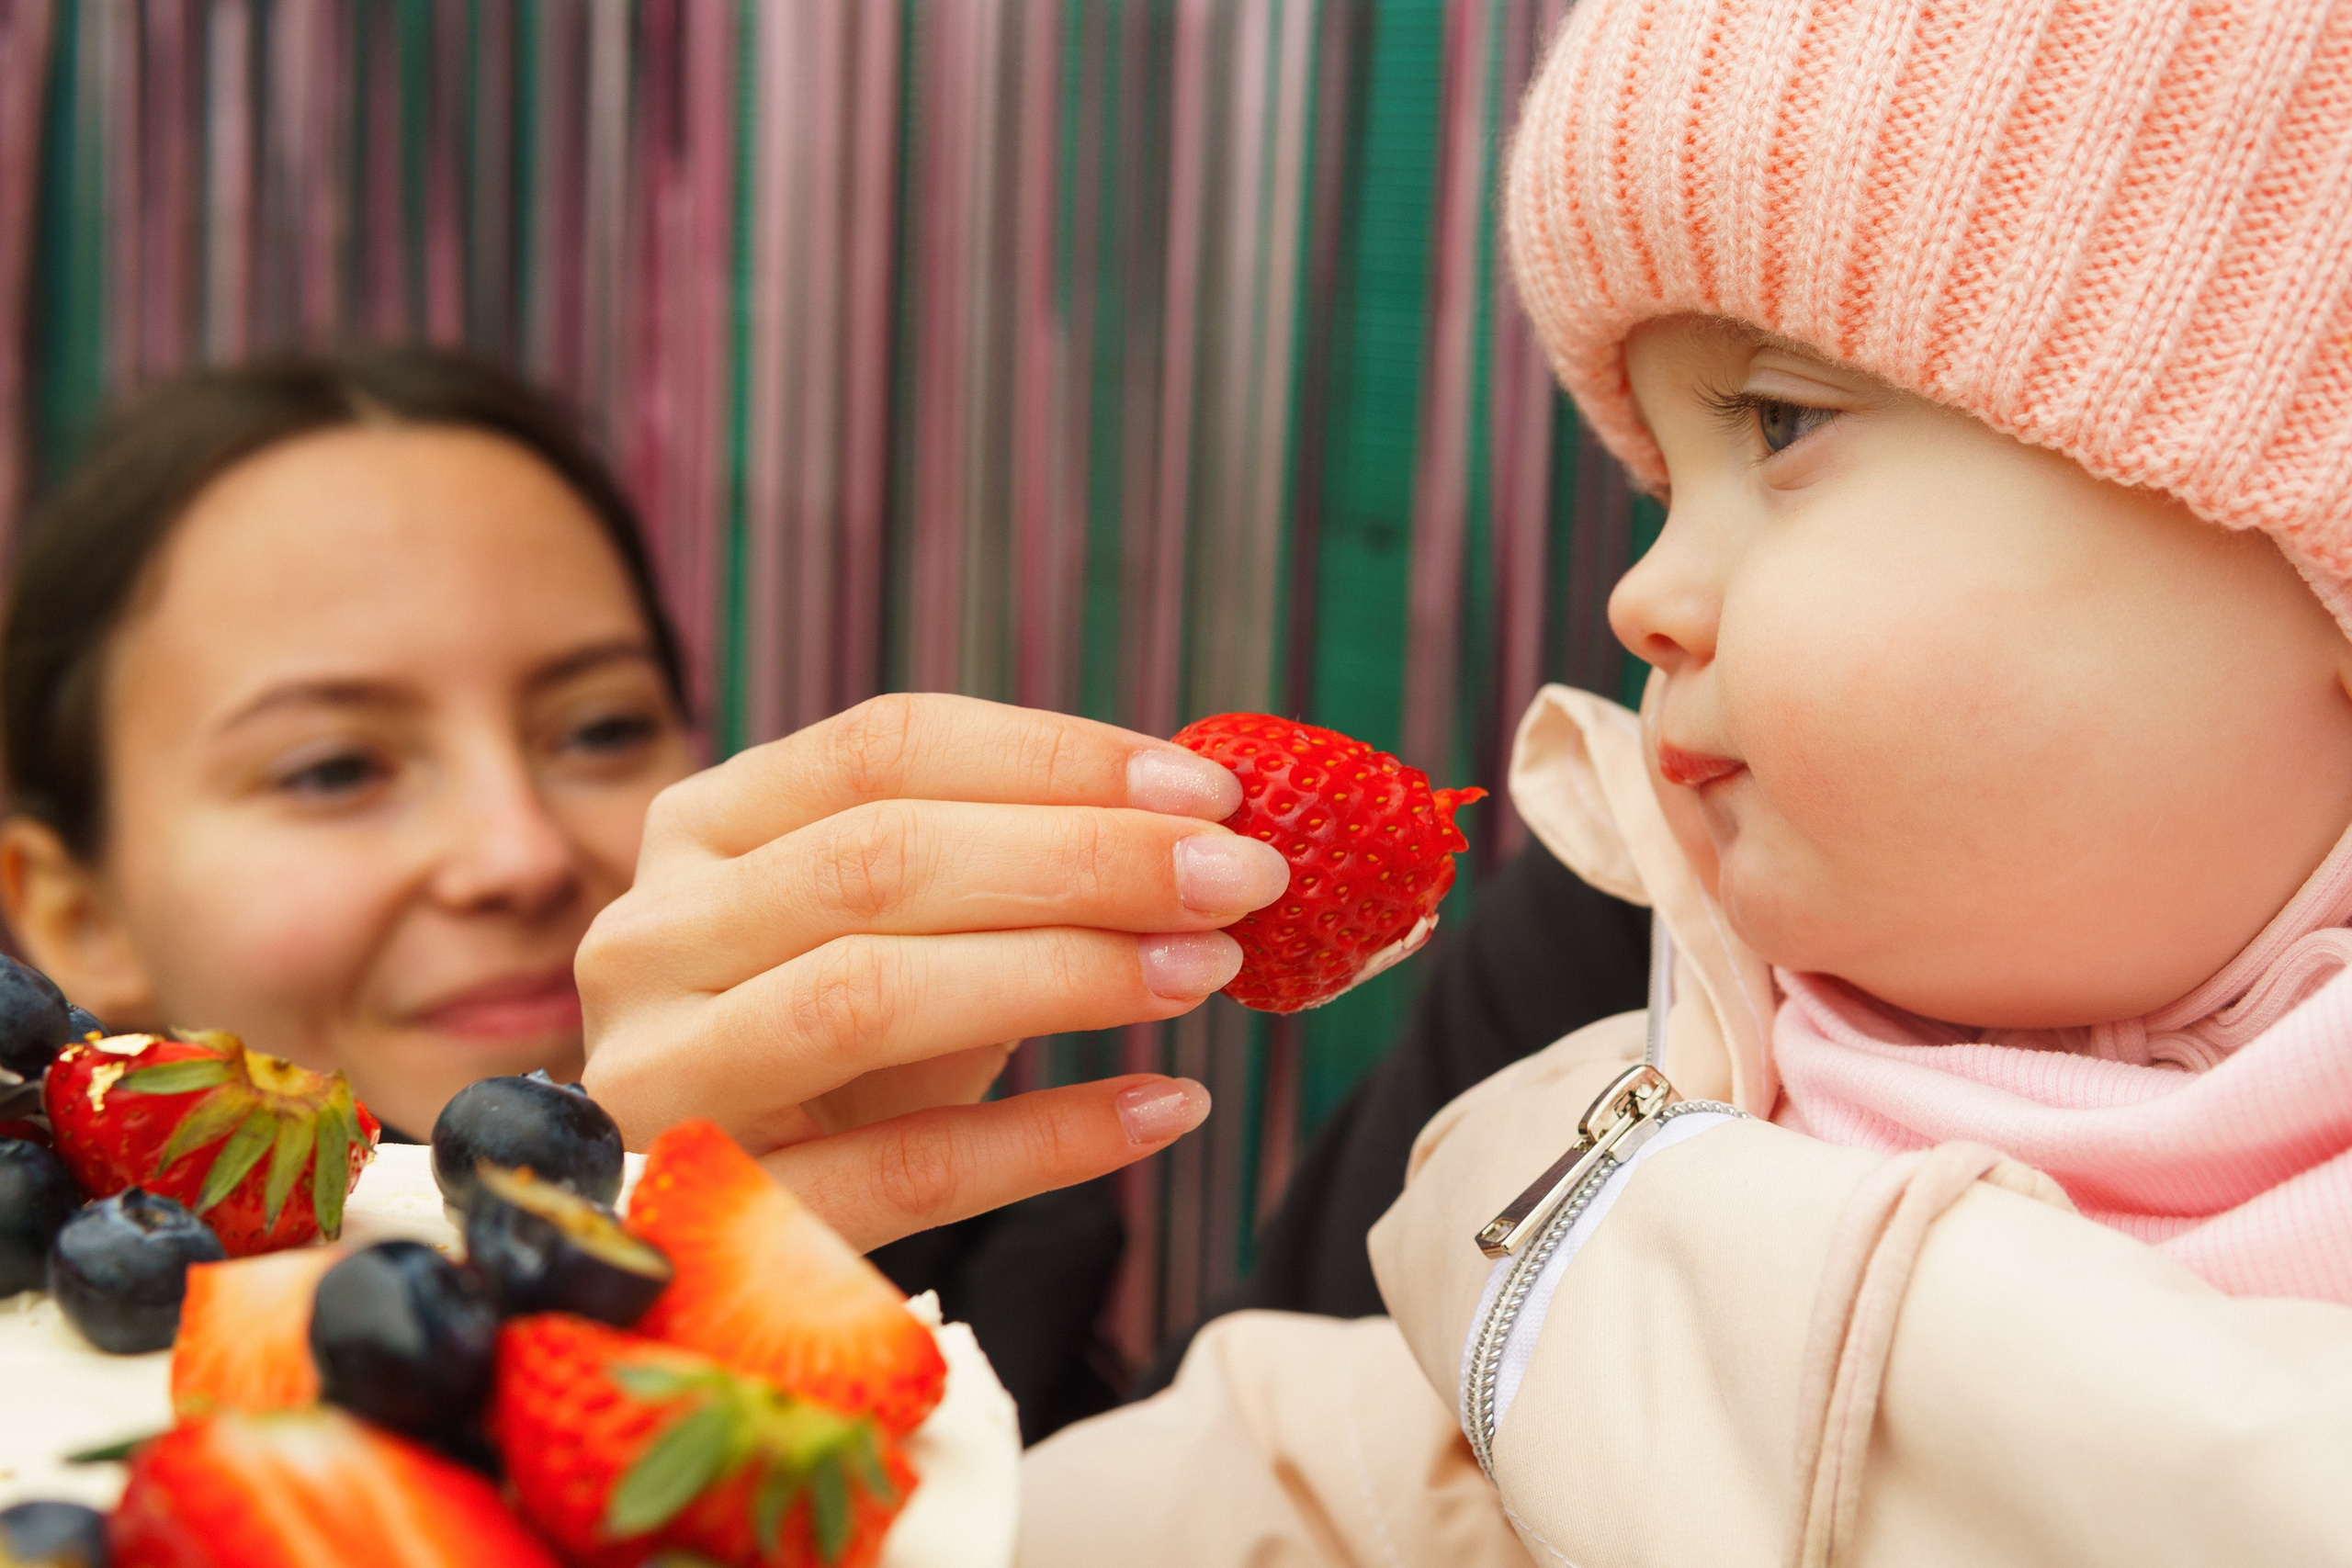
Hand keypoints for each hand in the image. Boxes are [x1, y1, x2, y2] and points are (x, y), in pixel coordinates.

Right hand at [577, 693, 1291, 1247]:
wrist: (715, 1227)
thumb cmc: (832, 1051)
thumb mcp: (892, 932)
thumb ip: (1006, 864)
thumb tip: (1203, 821)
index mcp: (702, 827)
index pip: (884, 746)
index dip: (1055, 758)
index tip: (1207, 793)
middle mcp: (653, 937)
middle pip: (882, 861)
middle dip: (1085, 859)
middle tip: (1238, 880)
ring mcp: (665, 1078)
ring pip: (869, 995)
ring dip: (1064, 972)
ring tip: (1204, 970)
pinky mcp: (717, 1218)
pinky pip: (904, 1169)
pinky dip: (1048, 1138)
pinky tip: (1163, 1105)